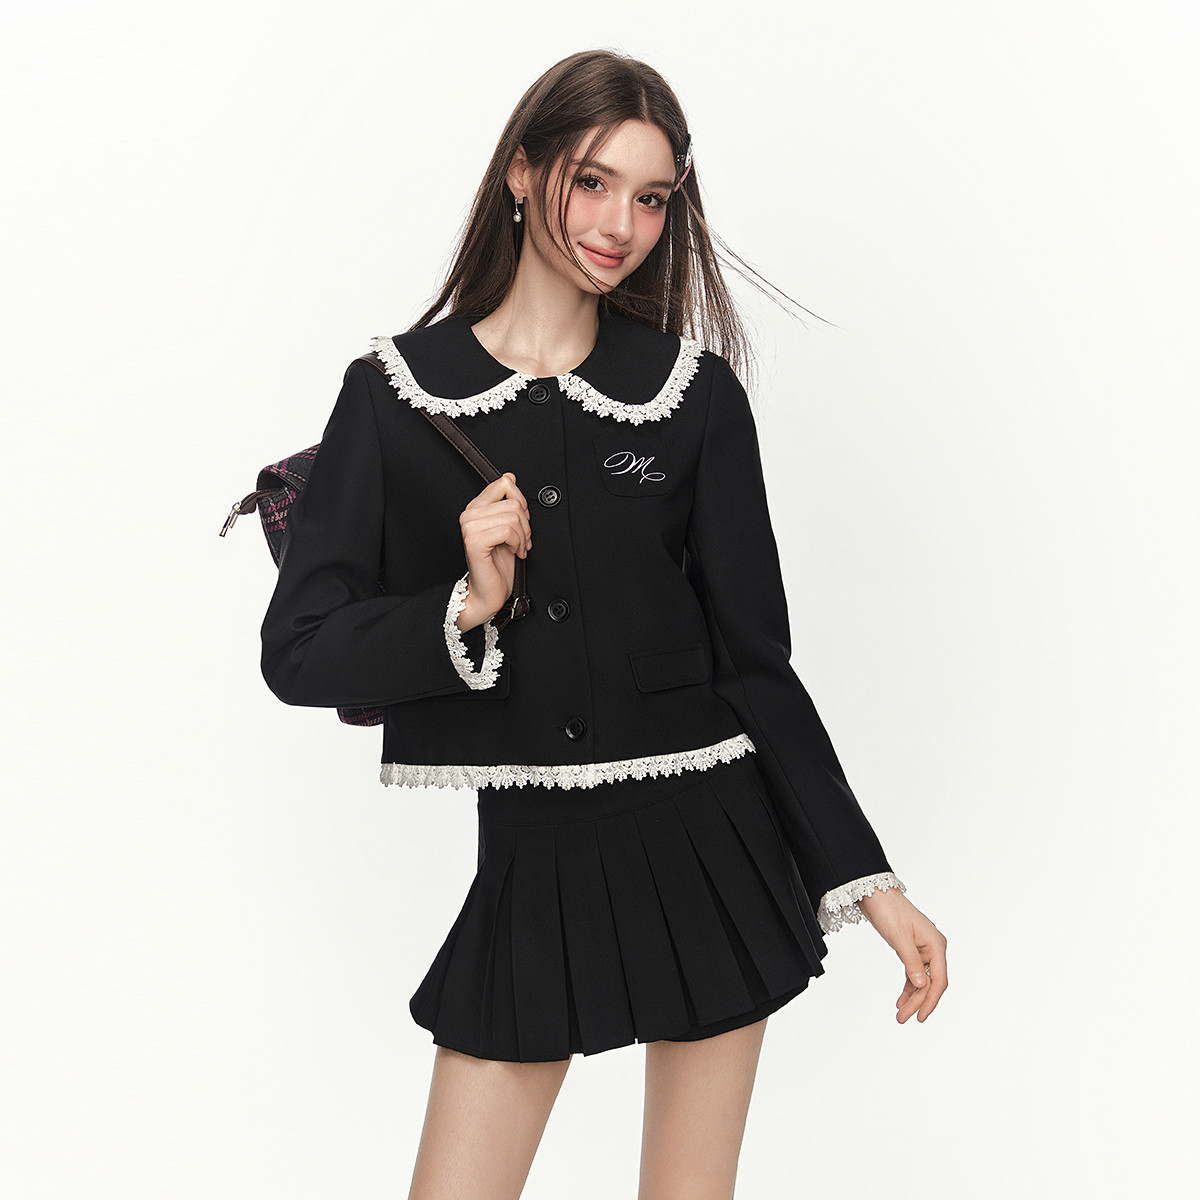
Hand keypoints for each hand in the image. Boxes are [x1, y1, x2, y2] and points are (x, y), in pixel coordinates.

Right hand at [457, 472, 531, 626]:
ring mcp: (470, 527)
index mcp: (476, 507)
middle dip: (526, 524)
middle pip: (513, 502)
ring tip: (518, 548)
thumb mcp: (509, 528)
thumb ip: (509, 503)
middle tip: (523, 540)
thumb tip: (510, 476)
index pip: (504, 483)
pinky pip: (507, 530)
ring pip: (513, 517)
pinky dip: (517, 543)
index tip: (522, 520)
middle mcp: (470, 514)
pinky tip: (514, 552)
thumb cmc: (499, 564)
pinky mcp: (474, 541)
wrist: (489, 592)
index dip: (521, 500)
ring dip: (523, 536)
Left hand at [856, 887, 947, 1023]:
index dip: (931, 1001)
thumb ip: (911, 962)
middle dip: (918, 1002)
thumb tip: (921, 986)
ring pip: (921, 980)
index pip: (938, 980)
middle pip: (930, 982)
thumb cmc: (888, 910)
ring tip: (900, 1014)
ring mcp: (923, 948)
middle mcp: (933, 947)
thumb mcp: (899, 938)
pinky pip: (913, 972)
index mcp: (936, 944)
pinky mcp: (911, 948)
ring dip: (912, 997)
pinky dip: (908, 986)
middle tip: (902, 1019)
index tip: (920, 1017)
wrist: (874, 892)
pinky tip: (901, 1000)